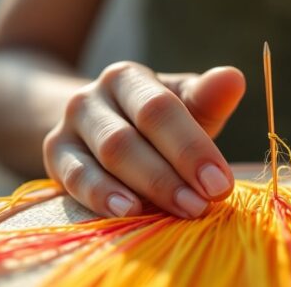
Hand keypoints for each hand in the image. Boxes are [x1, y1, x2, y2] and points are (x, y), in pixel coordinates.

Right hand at [43, 61, 245, 217]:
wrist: (95, 124)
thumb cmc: (154, 121)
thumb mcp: (182, 105)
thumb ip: (207, 98)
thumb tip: (234, 78)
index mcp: (128, 78)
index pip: (160, 109)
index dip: (191, 147)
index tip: (221, 182)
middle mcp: (92, 96)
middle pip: (131, 137)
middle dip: (172, 174)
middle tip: (204, 204)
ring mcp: (69, 127)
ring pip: (107, 158)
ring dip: (148, 187)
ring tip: (181, 211)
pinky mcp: (55, 156)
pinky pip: (75, 179)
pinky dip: (103, 197)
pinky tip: (130, 212)